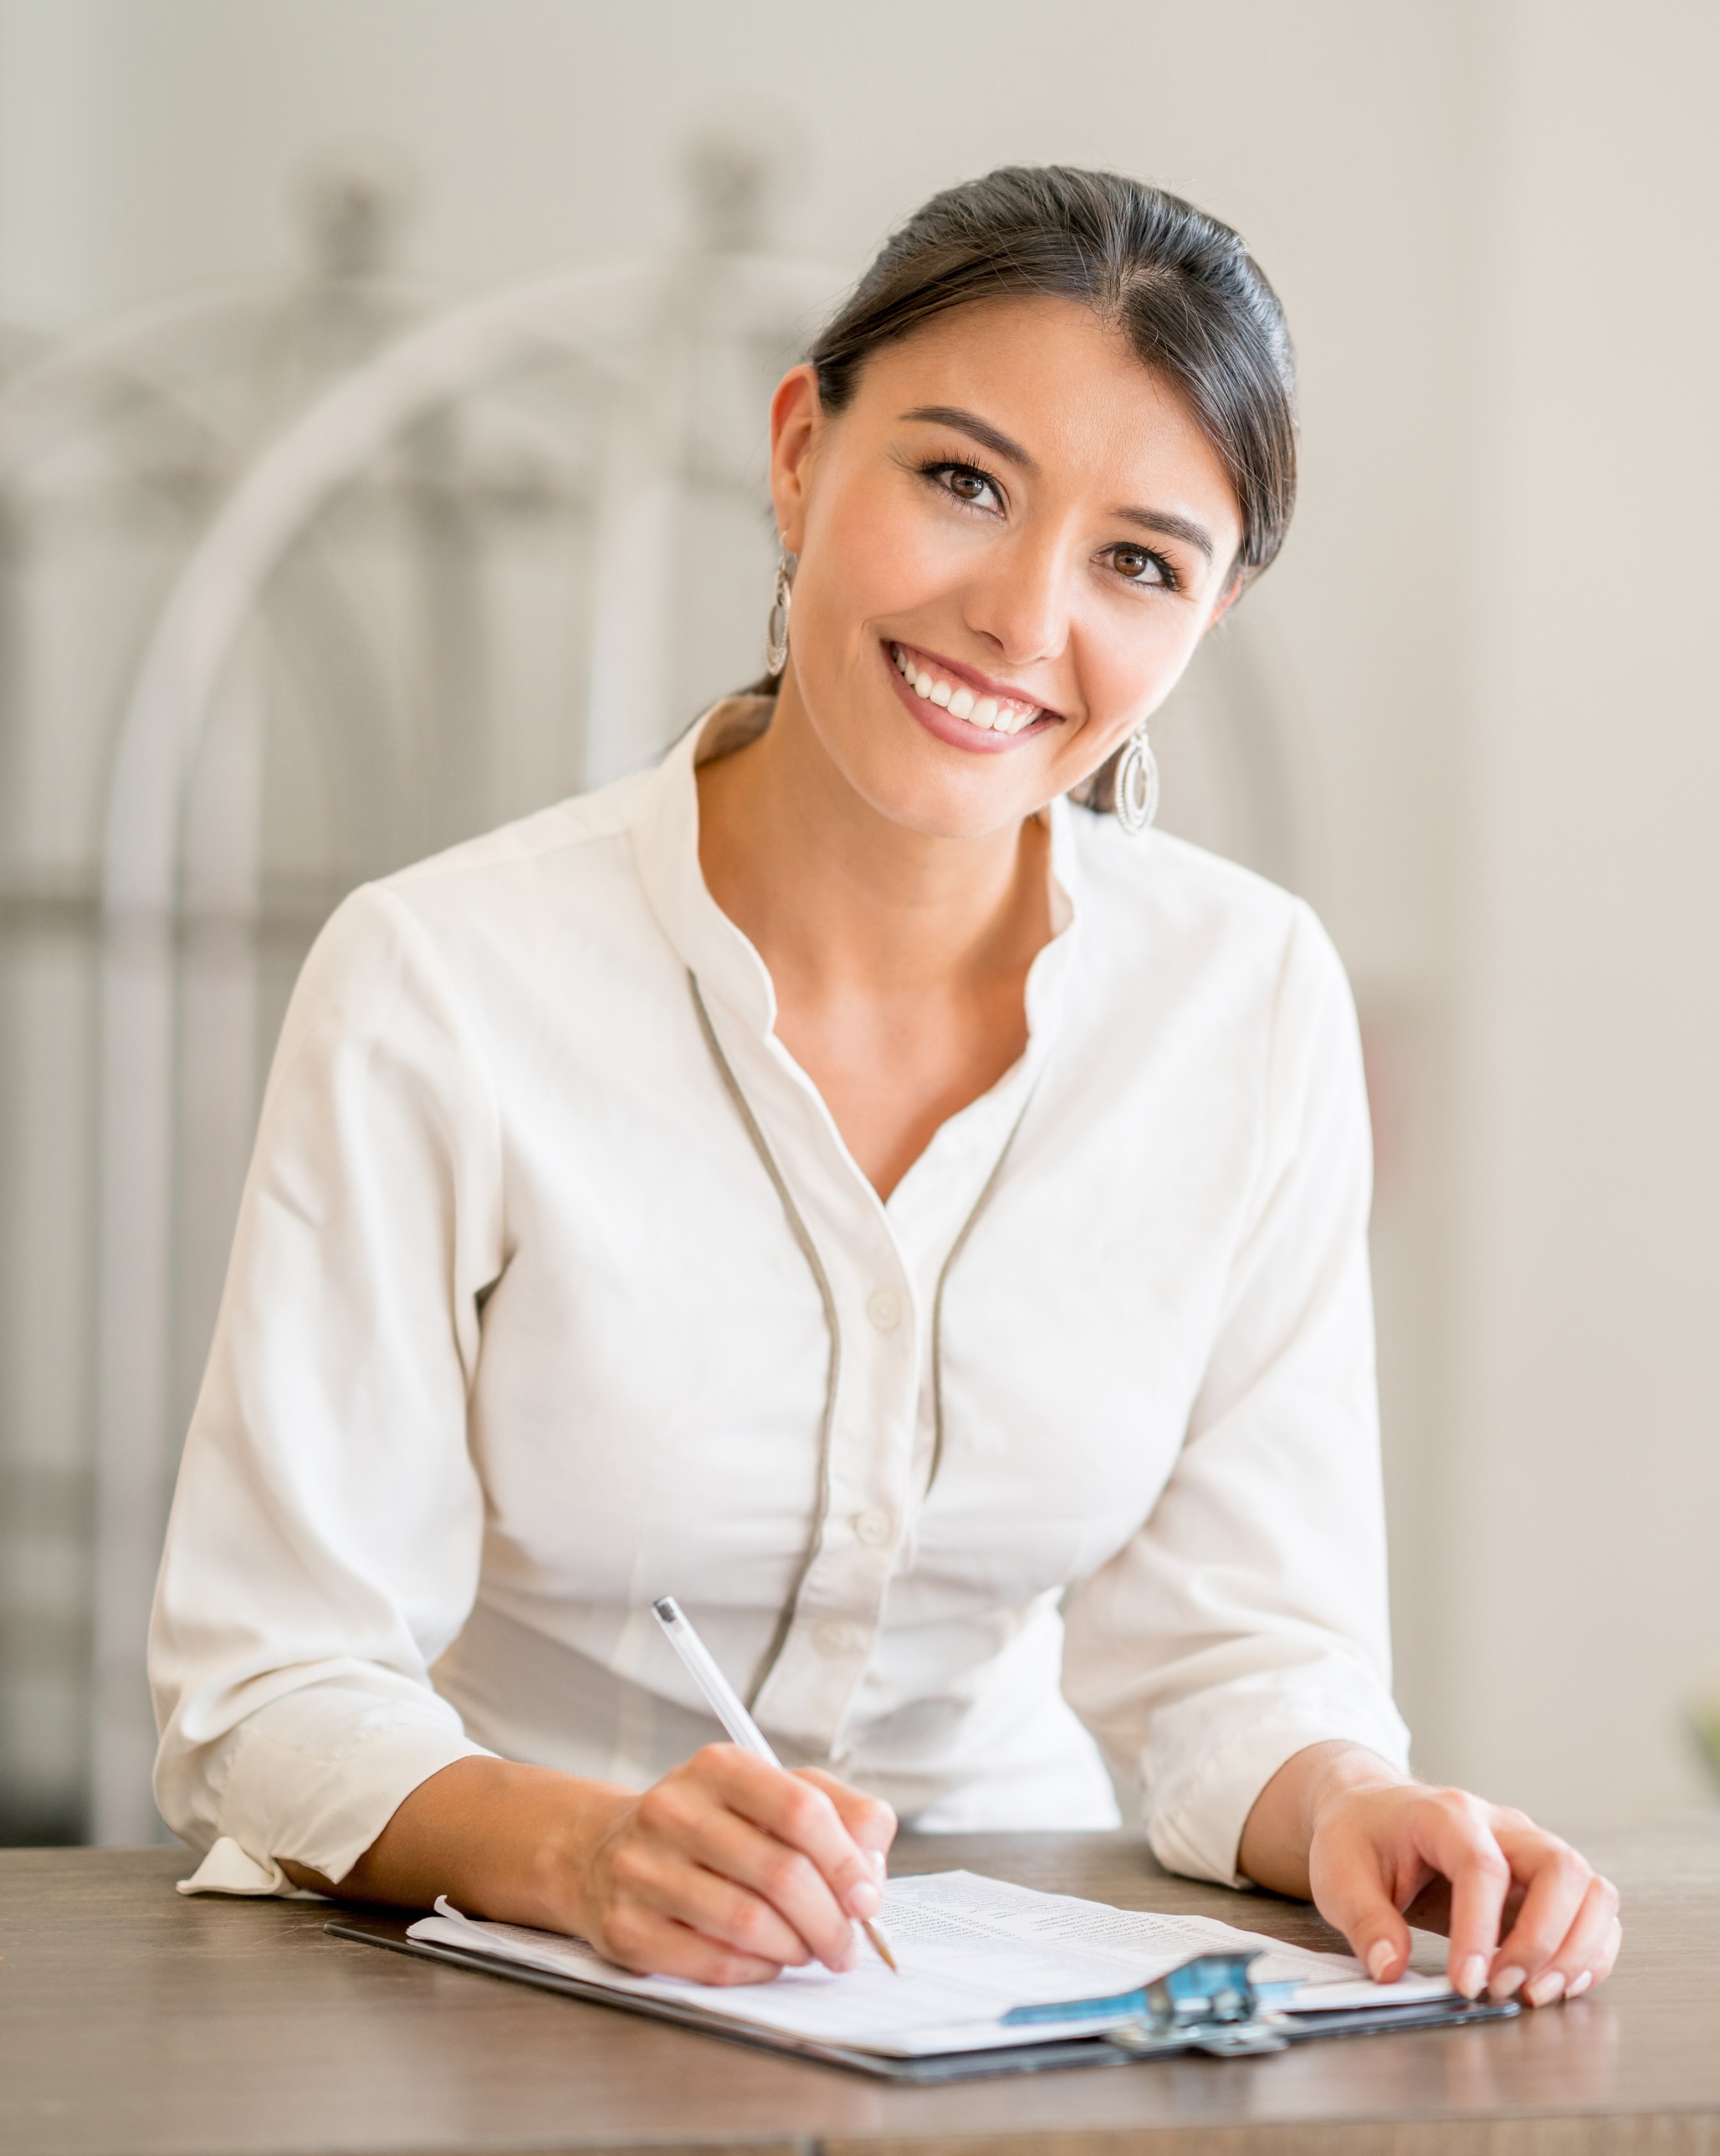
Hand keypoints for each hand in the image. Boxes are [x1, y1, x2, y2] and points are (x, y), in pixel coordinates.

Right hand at [581, 1748, 895, 1983]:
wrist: (599, 1852)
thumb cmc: (708, 1825)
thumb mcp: (768, 1792)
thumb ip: (837, 1812)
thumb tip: (872, 1867)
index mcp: (718, 1767)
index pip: (802, 1809)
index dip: (846, 1861)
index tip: (866, 1896)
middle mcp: (674, 1811)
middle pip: (782, 1874)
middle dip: (830, 1921)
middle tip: (845, 1943)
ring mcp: (643, 1870)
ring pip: (750, 1924)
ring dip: (796, 1948)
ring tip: (807, 1949)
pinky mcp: (626, 1928)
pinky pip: (714, 1963)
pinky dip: (757, 1970)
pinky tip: (766, 1960)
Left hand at [1240, 1743, 1620, 2005]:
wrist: (1372, 1812)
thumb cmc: (1359, 1839)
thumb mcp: (1338, 1875)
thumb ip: (1364, 1921)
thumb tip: (1391, 1970)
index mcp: (1446, 1814)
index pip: (1482, 1866)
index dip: (1480, 1930)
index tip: (1466, 1983)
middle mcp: (1502, 1826)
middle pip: (1560, 1868)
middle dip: (1543, 1940)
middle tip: (1504, 1990)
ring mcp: (1531, 1850)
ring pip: (1591, 1889)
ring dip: (1577, 1950)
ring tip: (1535, 1995)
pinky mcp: (1546, 1882)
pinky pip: (1595, 1912)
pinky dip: (1590, 1953)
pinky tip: (1558, 1985)